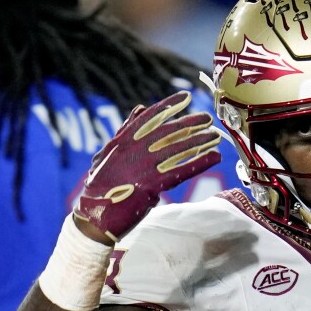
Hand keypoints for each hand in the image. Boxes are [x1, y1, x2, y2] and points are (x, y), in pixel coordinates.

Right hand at [73, 90, 221, 242]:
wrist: (95, 214)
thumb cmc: (102, 183)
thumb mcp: (110, 152)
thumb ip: (126, 130)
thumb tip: (140, 108)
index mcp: (125, 140)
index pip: (151, 117)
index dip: (170, 105)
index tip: (187, 96)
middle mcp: (136, 150)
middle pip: (169, 131)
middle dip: (191, 123)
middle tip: (208, 117)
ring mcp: (144, 167)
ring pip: (179, 149)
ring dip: (200, 141)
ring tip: (216, 136)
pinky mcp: (153, 186)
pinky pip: (182, 171)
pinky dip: (200, 163)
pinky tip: (215, 157)